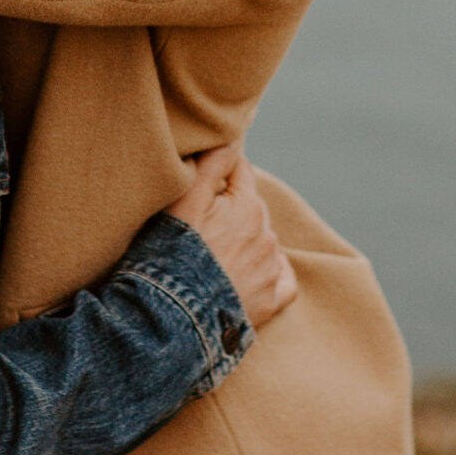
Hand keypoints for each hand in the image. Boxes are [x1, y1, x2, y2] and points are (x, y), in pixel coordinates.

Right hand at [166, 146, 297, 332]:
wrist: (172, 317)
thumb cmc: (172, 253)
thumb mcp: (185, 201)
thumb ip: (212, 164)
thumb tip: (233, 138)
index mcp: (248, 206)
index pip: (240, 172)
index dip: (220, 173)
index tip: (204, 180)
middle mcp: (267, 236)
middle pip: (252, 208)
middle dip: (232, 210)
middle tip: (202, 223)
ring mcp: (270, 271)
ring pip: (264, 243)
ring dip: (246, 242)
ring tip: (215, 254)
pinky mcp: (270, 303)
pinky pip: (284, 281)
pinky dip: (273, 273)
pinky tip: (255, 273)